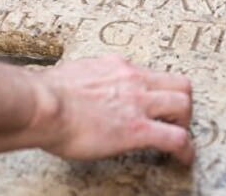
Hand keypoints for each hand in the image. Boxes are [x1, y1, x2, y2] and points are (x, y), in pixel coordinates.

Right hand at [31, 54, 194, 164]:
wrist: (41, 104)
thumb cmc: (44, 95)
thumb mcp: (69, 77)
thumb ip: (81, 80)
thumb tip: (73, 88)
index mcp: (115, 67)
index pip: (149, 73)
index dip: (157, 90)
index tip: (154, 101)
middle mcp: (132, 79)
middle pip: (178, 82)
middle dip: (180, 102)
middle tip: (174, 118)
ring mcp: (138, 103)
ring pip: (183, 104)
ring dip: (185, 122)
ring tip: (179, 135)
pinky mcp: (137, 128)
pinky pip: (176, 138)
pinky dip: (185, 150)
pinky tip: (184, 159)